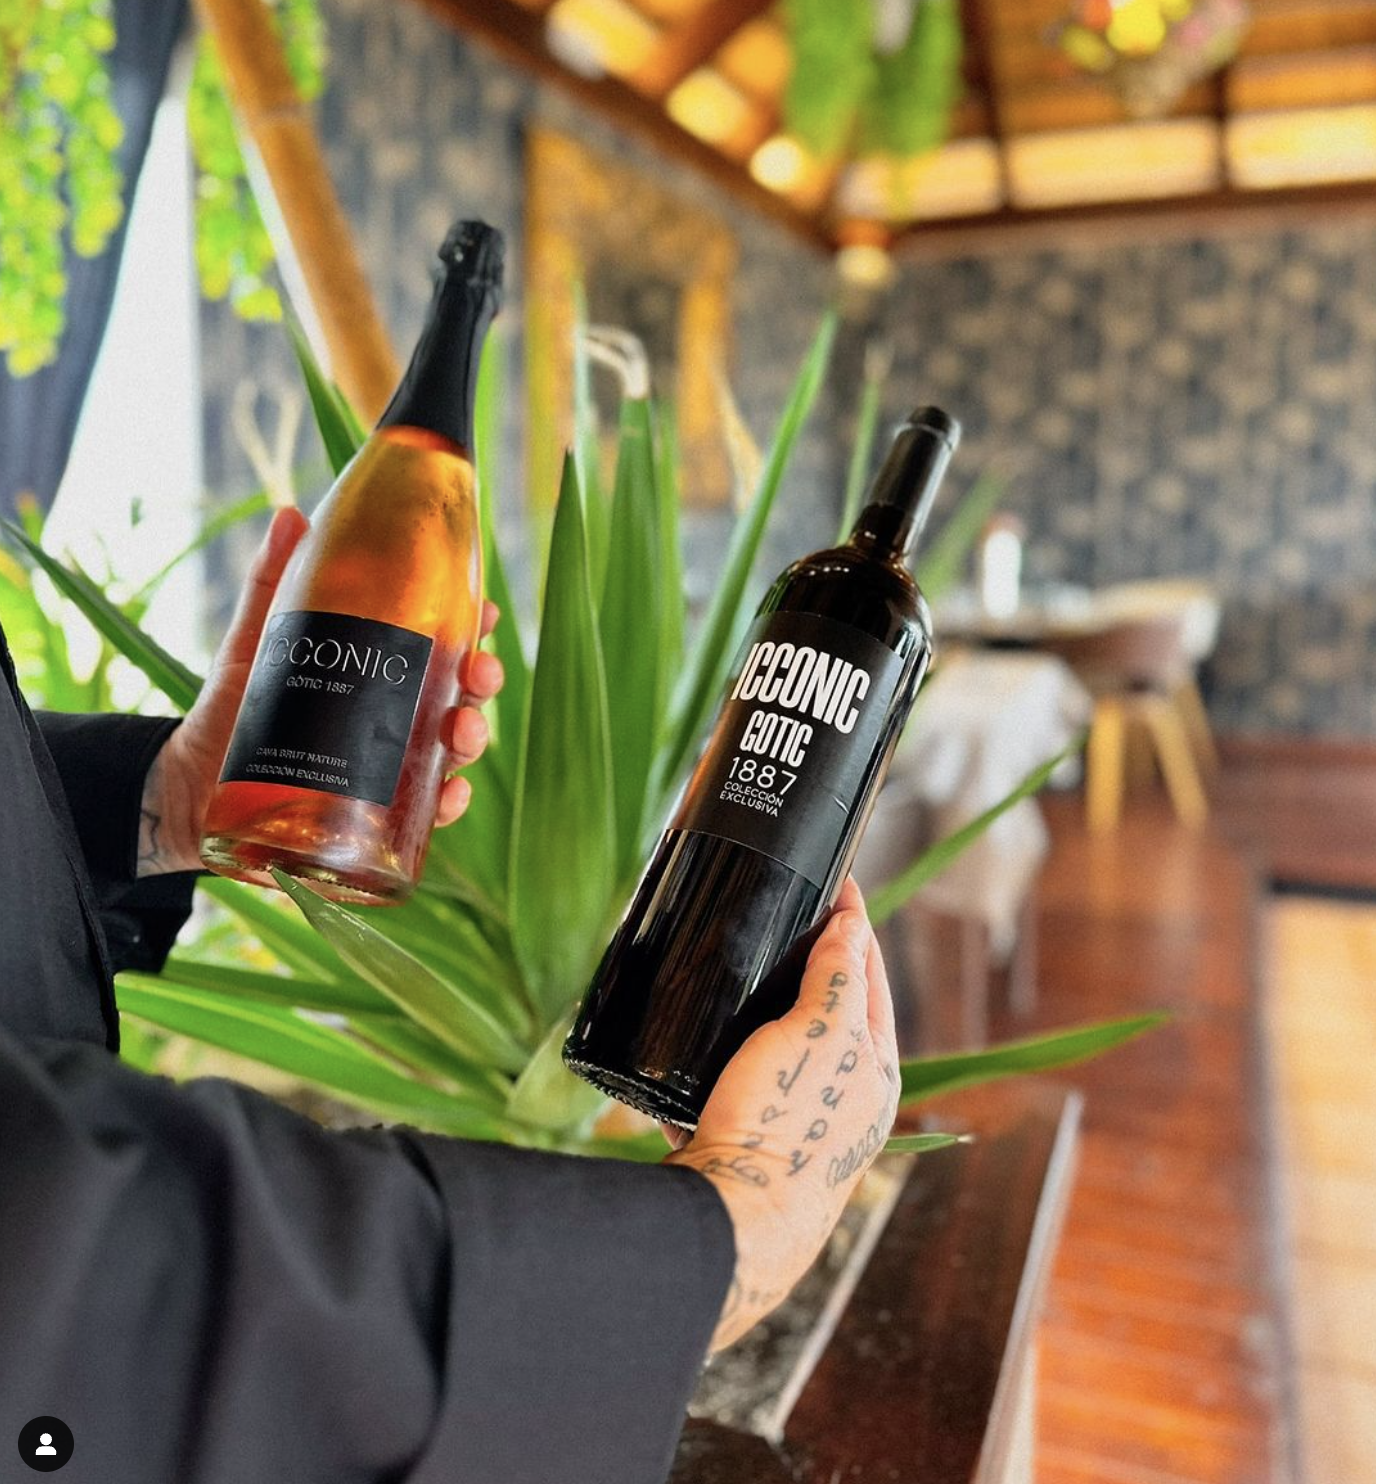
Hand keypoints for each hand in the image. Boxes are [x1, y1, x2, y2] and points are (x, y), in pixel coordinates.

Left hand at [138, 506, 503, 875]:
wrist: (192, 789)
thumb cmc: (234, 709)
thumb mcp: (257, 641)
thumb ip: (272, 582)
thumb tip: (289, 515)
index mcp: (379, 671)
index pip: (440, 644)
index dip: (473, 625)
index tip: (485, 608)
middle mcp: (394, 719)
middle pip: (459, 695)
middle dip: (482, 682)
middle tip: (480, 673)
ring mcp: (389, 768)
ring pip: (451, 750)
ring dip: (472, 738)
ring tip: (460, 732)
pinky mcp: (373, 816)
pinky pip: (424, 812)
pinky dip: (445, 803)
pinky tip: (449, 794)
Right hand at [665, 877, 899, 1350]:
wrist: (730, 1223)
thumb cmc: (784, 1126)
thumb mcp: (817, 1034)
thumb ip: (838, 978)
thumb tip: (851, 926)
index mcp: (875, 1072)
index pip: (870, 977)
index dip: (852, 924)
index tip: (834, 880)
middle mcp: (844, 1101)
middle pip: (830, 1014)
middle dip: (809, 966)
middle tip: (784, 916)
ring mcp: (795, 1124)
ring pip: (780, 1050)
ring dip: (763, 1012)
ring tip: (739, 969)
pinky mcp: (746, 1141)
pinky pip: (736, 1085)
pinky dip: (722, 1057)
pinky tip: (698, 1040)